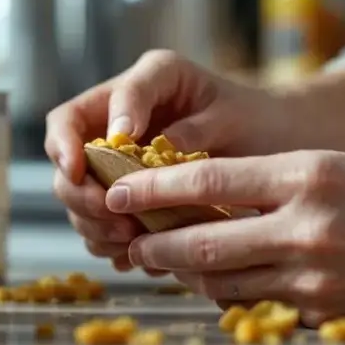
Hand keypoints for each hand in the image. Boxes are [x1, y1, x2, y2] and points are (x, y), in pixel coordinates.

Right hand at [45, 50, 291, 272]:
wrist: (279, 146)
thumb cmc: (257, 120)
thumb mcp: (231, 113)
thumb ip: (190, 123)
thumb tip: (142, 138)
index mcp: (136, 90)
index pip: (72, 117)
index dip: (67, 144)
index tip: (83, 166)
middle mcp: (116, 126)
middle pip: (66, 165)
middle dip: (81, 195)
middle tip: (114, 217)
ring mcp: (119, 166)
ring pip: (79, 202)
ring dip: (96, 226)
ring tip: (132, 241)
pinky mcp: (131, 200)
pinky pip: (103, 228)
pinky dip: (115, 245)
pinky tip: (140, 254)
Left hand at [103, 150, 344, 326]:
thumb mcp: (339, 163)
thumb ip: (275, 178)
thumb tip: (207, 190)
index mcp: (306, 175)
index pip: (208, 181)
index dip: (153, 186)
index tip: (119, 187)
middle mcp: (305, 226)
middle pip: (203, 241)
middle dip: (156, 242)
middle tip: (132, 239)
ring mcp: (315, 276)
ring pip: (224, 281)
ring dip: (188, 274)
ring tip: (168, 262)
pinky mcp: (325, 313)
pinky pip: (259, 308)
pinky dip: (232, 298)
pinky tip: (221, 287)